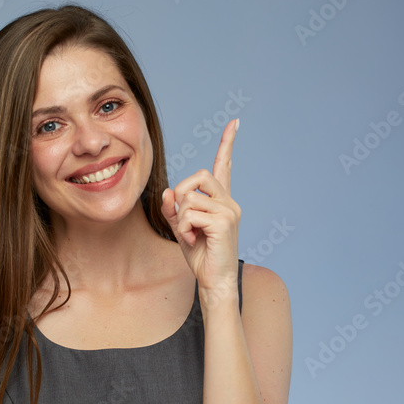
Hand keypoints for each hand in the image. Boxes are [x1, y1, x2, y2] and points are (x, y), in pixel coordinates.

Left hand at [161, 118, 241, 295]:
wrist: (213, 281)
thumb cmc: (200, 256)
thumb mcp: (181, 228)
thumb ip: (173, 209)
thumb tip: (168, 192)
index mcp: (221, 201)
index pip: (224, 166)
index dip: (227, 143)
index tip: (234, 122)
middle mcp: (229, 202)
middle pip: (199, 175)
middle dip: (182, 195)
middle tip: (183, 219)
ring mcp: (229, 211)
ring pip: (190, 197)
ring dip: (181, 218)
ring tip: (190, 235)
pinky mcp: (224, 222)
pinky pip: (190, 213)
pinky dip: (184, 228)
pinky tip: (194, 240)